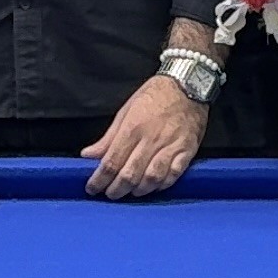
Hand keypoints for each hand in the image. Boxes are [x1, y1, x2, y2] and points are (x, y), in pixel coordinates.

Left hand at [82, 77, 207, 198]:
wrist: (188, 83)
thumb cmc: (155, 95)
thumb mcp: (126, 110)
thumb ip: (108, 137)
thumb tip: (89, 154)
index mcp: (132, 128)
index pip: (111, 162)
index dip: (99, 179)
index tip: (92, 188)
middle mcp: (151, 139)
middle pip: (129, 174)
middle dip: (116, 189)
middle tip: (109, 194)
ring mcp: (171, 146)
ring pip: (151, 178)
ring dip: (138, 190)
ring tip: (130, 192)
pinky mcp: (187, 150)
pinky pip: (173, 174)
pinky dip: (162, 185)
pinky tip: (154, 187)